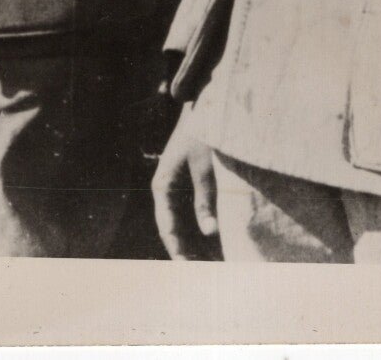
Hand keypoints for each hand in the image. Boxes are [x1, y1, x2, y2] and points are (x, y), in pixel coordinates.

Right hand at [151, 104, 220, 260]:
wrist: (207, 105)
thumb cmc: (203, 134)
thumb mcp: (205, 168)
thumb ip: (206, 200)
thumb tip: (209, 232)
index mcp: (163, 187)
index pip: (167, 227)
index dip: (178, 249)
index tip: (189, 269)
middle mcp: (167, 191)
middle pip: (175, 230)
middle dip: (189, 252)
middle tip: (205, 275)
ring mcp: (178, 189)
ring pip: (184, 224)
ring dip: (197, 243)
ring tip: (213, 265)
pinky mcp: (190, 185)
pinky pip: (193, 214)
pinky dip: (203, 229)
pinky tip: (217, 243)